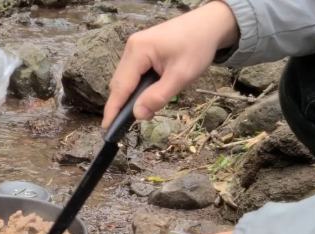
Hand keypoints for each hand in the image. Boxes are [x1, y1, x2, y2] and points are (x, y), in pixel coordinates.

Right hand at [102, 1, 237, 127]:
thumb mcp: (181, 76)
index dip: (113, 109)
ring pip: (126, 79)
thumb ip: (158, 96)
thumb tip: (137, 115)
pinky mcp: (141, 50)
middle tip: (132, 124)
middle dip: (124, 104)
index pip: (121, 86)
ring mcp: (134, 48)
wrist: (208, 25)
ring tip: (146, 109)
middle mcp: (131, 47)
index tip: (106, 128)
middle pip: (120, 83)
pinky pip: (133, 74)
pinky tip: (149, 95)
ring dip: (133, 96)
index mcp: (138, 51)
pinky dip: (138, 87)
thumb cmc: (197, 47)